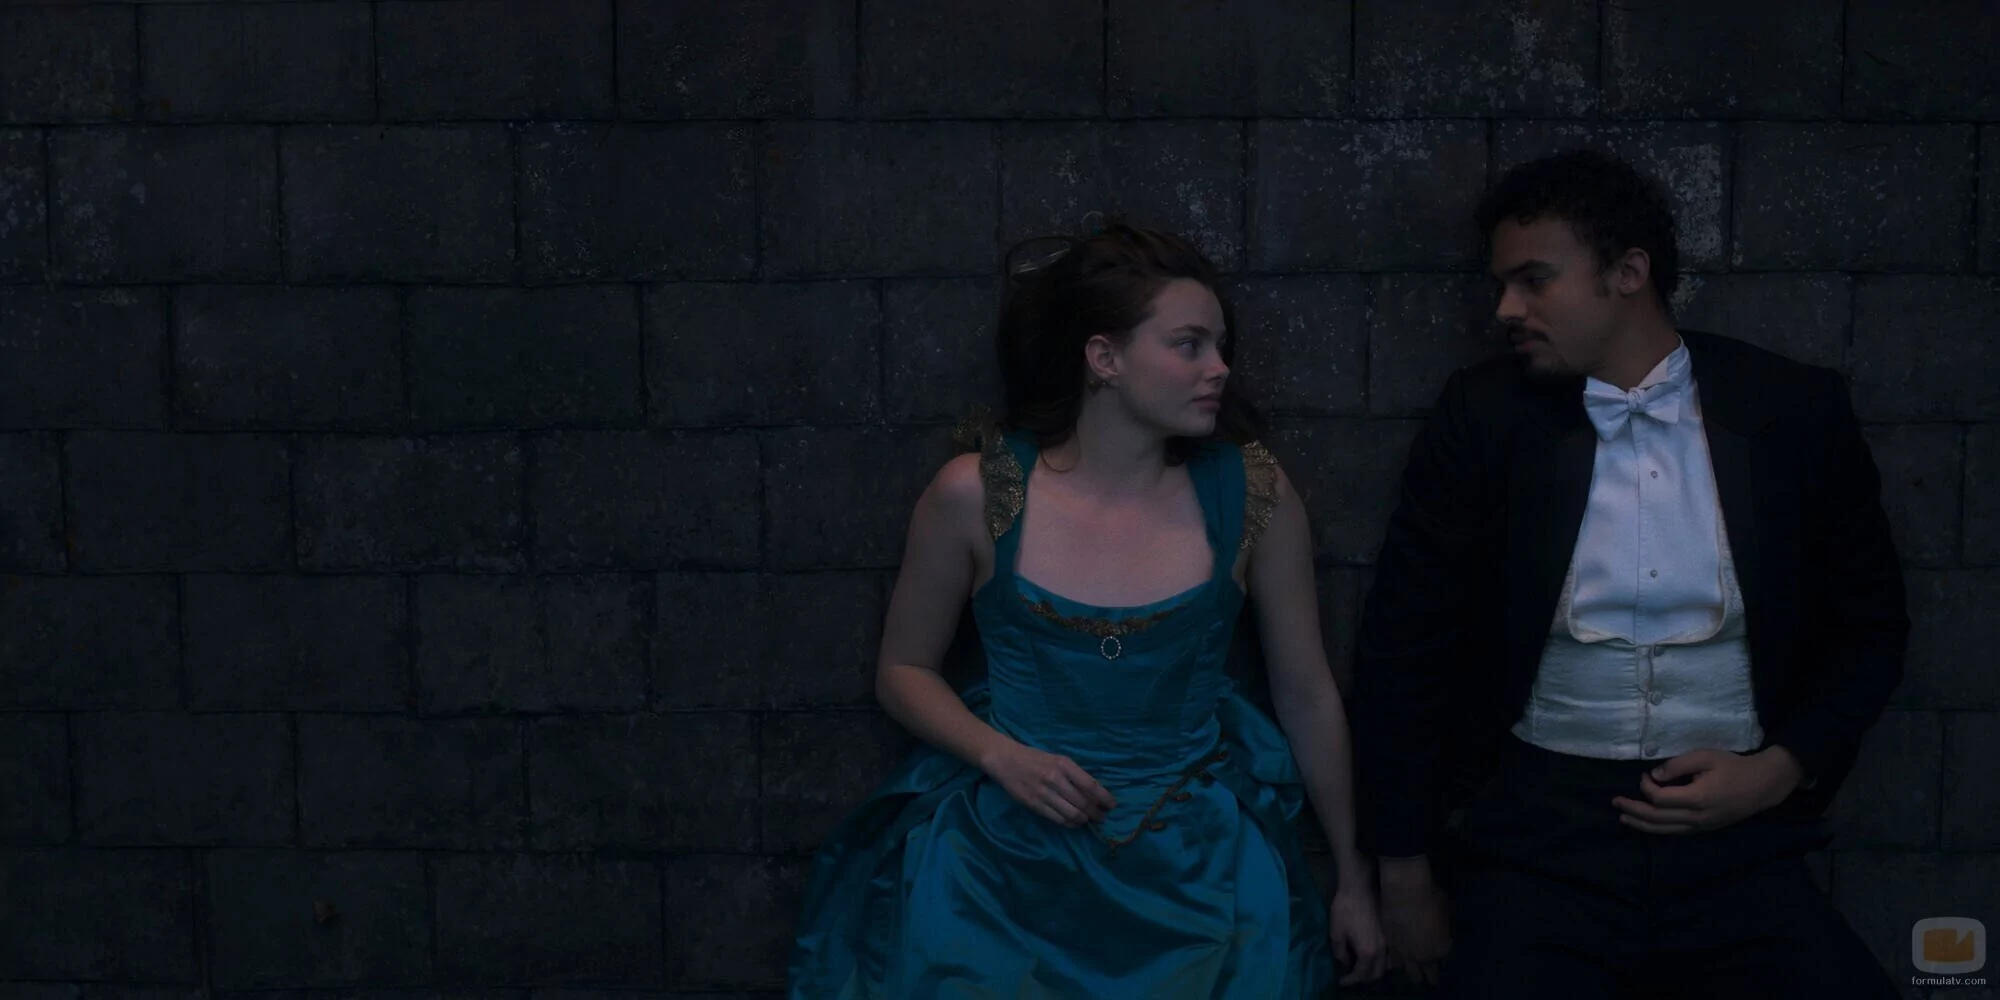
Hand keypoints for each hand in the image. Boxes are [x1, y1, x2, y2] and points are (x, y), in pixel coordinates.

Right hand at [980, 742, 1115, 827]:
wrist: (1005, 759)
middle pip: (1084, 803)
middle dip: (1096, 813)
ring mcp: (1044, 793)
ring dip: (1084, 820)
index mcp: (1064, 764)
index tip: (1112, 805)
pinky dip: (1070, 823)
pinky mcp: (1034, 805)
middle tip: (1102, 817)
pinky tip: (1074, 822)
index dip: (1105, 798)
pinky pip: (1058, 819)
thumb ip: (1075, 774)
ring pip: (1072, 814)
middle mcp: (1055, 779)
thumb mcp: (1058, 759)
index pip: (1091, 785)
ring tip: (1088, 820)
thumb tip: (1095, 793)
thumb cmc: (1035, 758)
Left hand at [1329, 861, 1388, 984]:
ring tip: (1364, 966)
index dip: (1350, 980)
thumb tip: (1346, 962)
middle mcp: (1382, 950)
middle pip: (1377, 974)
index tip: (1342, 980)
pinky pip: (1392, 954)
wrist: (1360, 886)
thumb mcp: (1336, 932)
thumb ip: (1340, 952)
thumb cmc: (1345, 908)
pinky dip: (1384, 960)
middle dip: (1364, 978)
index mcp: (1367, 952)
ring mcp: (1390, 941)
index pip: (1361, 975)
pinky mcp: (1391, 932)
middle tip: (1352, 975)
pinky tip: (1374, 954)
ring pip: (1387, 965)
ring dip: (1376, 970)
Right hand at [1378, 858, 1450, 987]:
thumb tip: (1442, 923)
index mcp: (1441, 948)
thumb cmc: (1431, 897)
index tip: (1441, 954)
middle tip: (1429, 978)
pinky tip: (1398, 961)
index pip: (1443, 958)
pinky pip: (1394, 960)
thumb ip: (1444, 923)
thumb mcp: (1446, 909)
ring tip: (1412, 970)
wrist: (1405, 890)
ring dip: (1412, 970)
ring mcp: (1405, 952)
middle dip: (1429, 975)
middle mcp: (1424, 956)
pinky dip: (1397, 961)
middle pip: (1428, 973)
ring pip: (1409, 971)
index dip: (1442, 955)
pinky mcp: (1389, 945)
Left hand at [1612, 746, 1804, 834]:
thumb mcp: (1705, 757)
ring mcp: (1701, 826)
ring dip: (1641, 824)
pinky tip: (1647, 824)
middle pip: (1657, 819)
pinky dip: (1658, 828)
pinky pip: (1676, 832)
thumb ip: (1677, 765)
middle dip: (1634, 810)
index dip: (1646, 787)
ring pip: (1665, 830)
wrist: (1763, 785)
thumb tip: (1654, 776)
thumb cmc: (1734, 767)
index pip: (1659, 799)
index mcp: (1697, 799)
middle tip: (1615, 802)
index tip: (1644, 774)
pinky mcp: (1705, 829)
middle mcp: (1697, 818)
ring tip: (1624, 817)